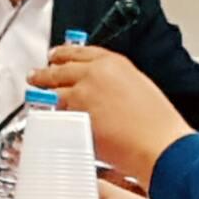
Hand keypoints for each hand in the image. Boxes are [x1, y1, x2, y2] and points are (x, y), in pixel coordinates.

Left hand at [29, 46, 191, 186]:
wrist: (162, 147)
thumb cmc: (159, 124)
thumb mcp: (139, 87)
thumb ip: (115, 81)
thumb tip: (99, 86)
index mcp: (112, 62)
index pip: (78, 51)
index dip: (63, 53)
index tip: (55, 56)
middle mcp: (93, 74)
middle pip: (59, 69)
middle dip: (44, 73)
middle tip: (36, 75)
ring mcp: (81, 95)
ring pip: (53, 92)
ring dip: (43, 95)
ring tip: (37, 99)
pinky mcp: (74, 117)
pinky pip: (55, 115)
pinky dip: (50, 117)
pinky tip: (47, 120)